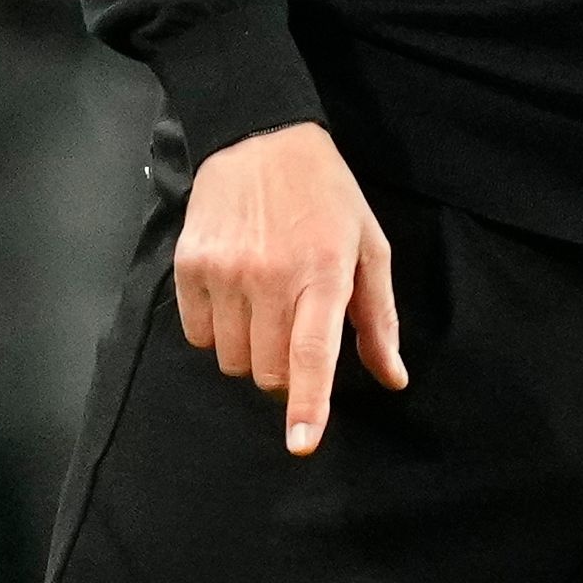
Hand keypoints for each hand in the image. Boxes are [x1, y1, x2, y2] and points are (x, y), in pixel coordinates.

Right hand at [172, 120, 408, 453]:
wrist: (260, 138)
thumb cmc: (326, 198)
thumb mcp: (369, 248)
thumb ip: (378, 319)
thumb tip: (392, 378)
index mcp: (324, 272)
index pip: (313, 353)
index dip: (308, 404)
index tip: (301, 443)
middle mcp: (271, 275)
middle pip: (269, 370)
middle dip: (285, 374)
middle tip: (295, 335)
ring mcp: (225, 271)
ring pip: (231, 360)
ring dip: (250, 352)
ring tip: (264, 307)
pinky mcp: (190, 265)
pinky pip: (198, 336)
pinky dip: (216, 332)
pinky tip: (234, 295)